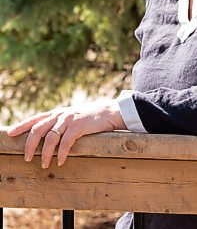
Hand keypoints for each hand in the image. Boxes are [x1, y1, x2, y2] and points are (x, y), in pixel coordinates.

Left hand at [7, 100, 125, 167]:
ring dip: (45, 153)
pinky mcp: (79, 126)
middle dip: (30, 144)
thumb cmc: (88, 118)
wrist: (108, 112)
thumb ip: (58, 124)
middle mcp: (60, 114)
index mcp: (56, 113)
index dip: (22, 126)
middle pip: (38, 129)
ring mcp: (69, 119)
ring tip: (44, 164)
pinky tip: (60, 161)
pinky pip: (66, 142)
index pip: (35, 119)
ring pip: (50, 137)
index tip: (10, 133)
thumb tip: (44, 137)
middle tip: (26, 158)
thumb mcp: (70, 118)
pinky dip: (61, 153)